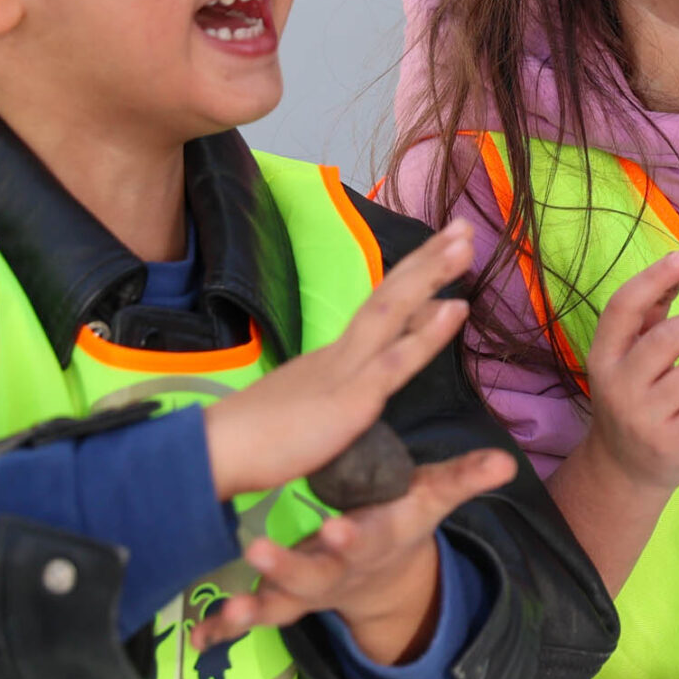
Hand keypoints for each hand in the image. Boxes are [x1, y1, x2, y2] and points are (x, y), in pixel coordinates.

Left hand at [198, 447, 516, 663]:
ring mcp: (308, 590)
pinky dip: (226, 628)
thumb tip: (505, 461)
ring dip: (253, 607)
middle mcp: (337, 571)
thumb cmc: (403, 520)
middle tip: (259, 551)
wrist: (389, 578)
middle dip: (288, 568)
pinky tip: (200, 637)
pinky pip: (254, 617)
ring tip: (227, 610)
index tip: (335, 527)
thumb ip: (463, 480)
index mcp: (371, 541)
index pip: (363, 539)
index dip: (350, 537)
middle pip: (313, 576)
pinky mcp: (284, 599)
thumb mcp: (433, 499)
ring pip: (279, 603)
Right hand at [202, 221, 472, 498]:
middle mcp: (341, 353)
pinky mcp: (349, 399)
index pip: (378, 308)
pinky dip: (427, 334)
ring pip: (392, 311)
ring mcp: (345, 370)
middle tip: (463, 226)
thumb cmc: (254, 442)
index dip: (411, 278)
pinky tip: (455, 308)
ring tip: (465, 244)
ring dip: (430, 275)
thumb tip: (348, 393)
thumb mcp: (303, 412)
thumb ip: (328, 398)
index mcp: (333, 357)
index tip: (443, 249)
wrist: (213, 453)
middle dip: (428, 259)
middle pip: (388, 295)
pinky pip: (393, 362)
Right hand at [580, 252, 678, 491]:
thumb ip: (651, 314)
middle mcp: (619, 385)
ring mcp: (644, 417)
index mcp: (604, 357)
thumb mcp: (631, 358)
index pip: (622, 309)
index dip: (652, 279)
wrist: (623, 468)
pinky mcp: (672, 442)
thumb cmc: (635, 397)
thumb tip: (677, 263)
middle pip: (667, 338)